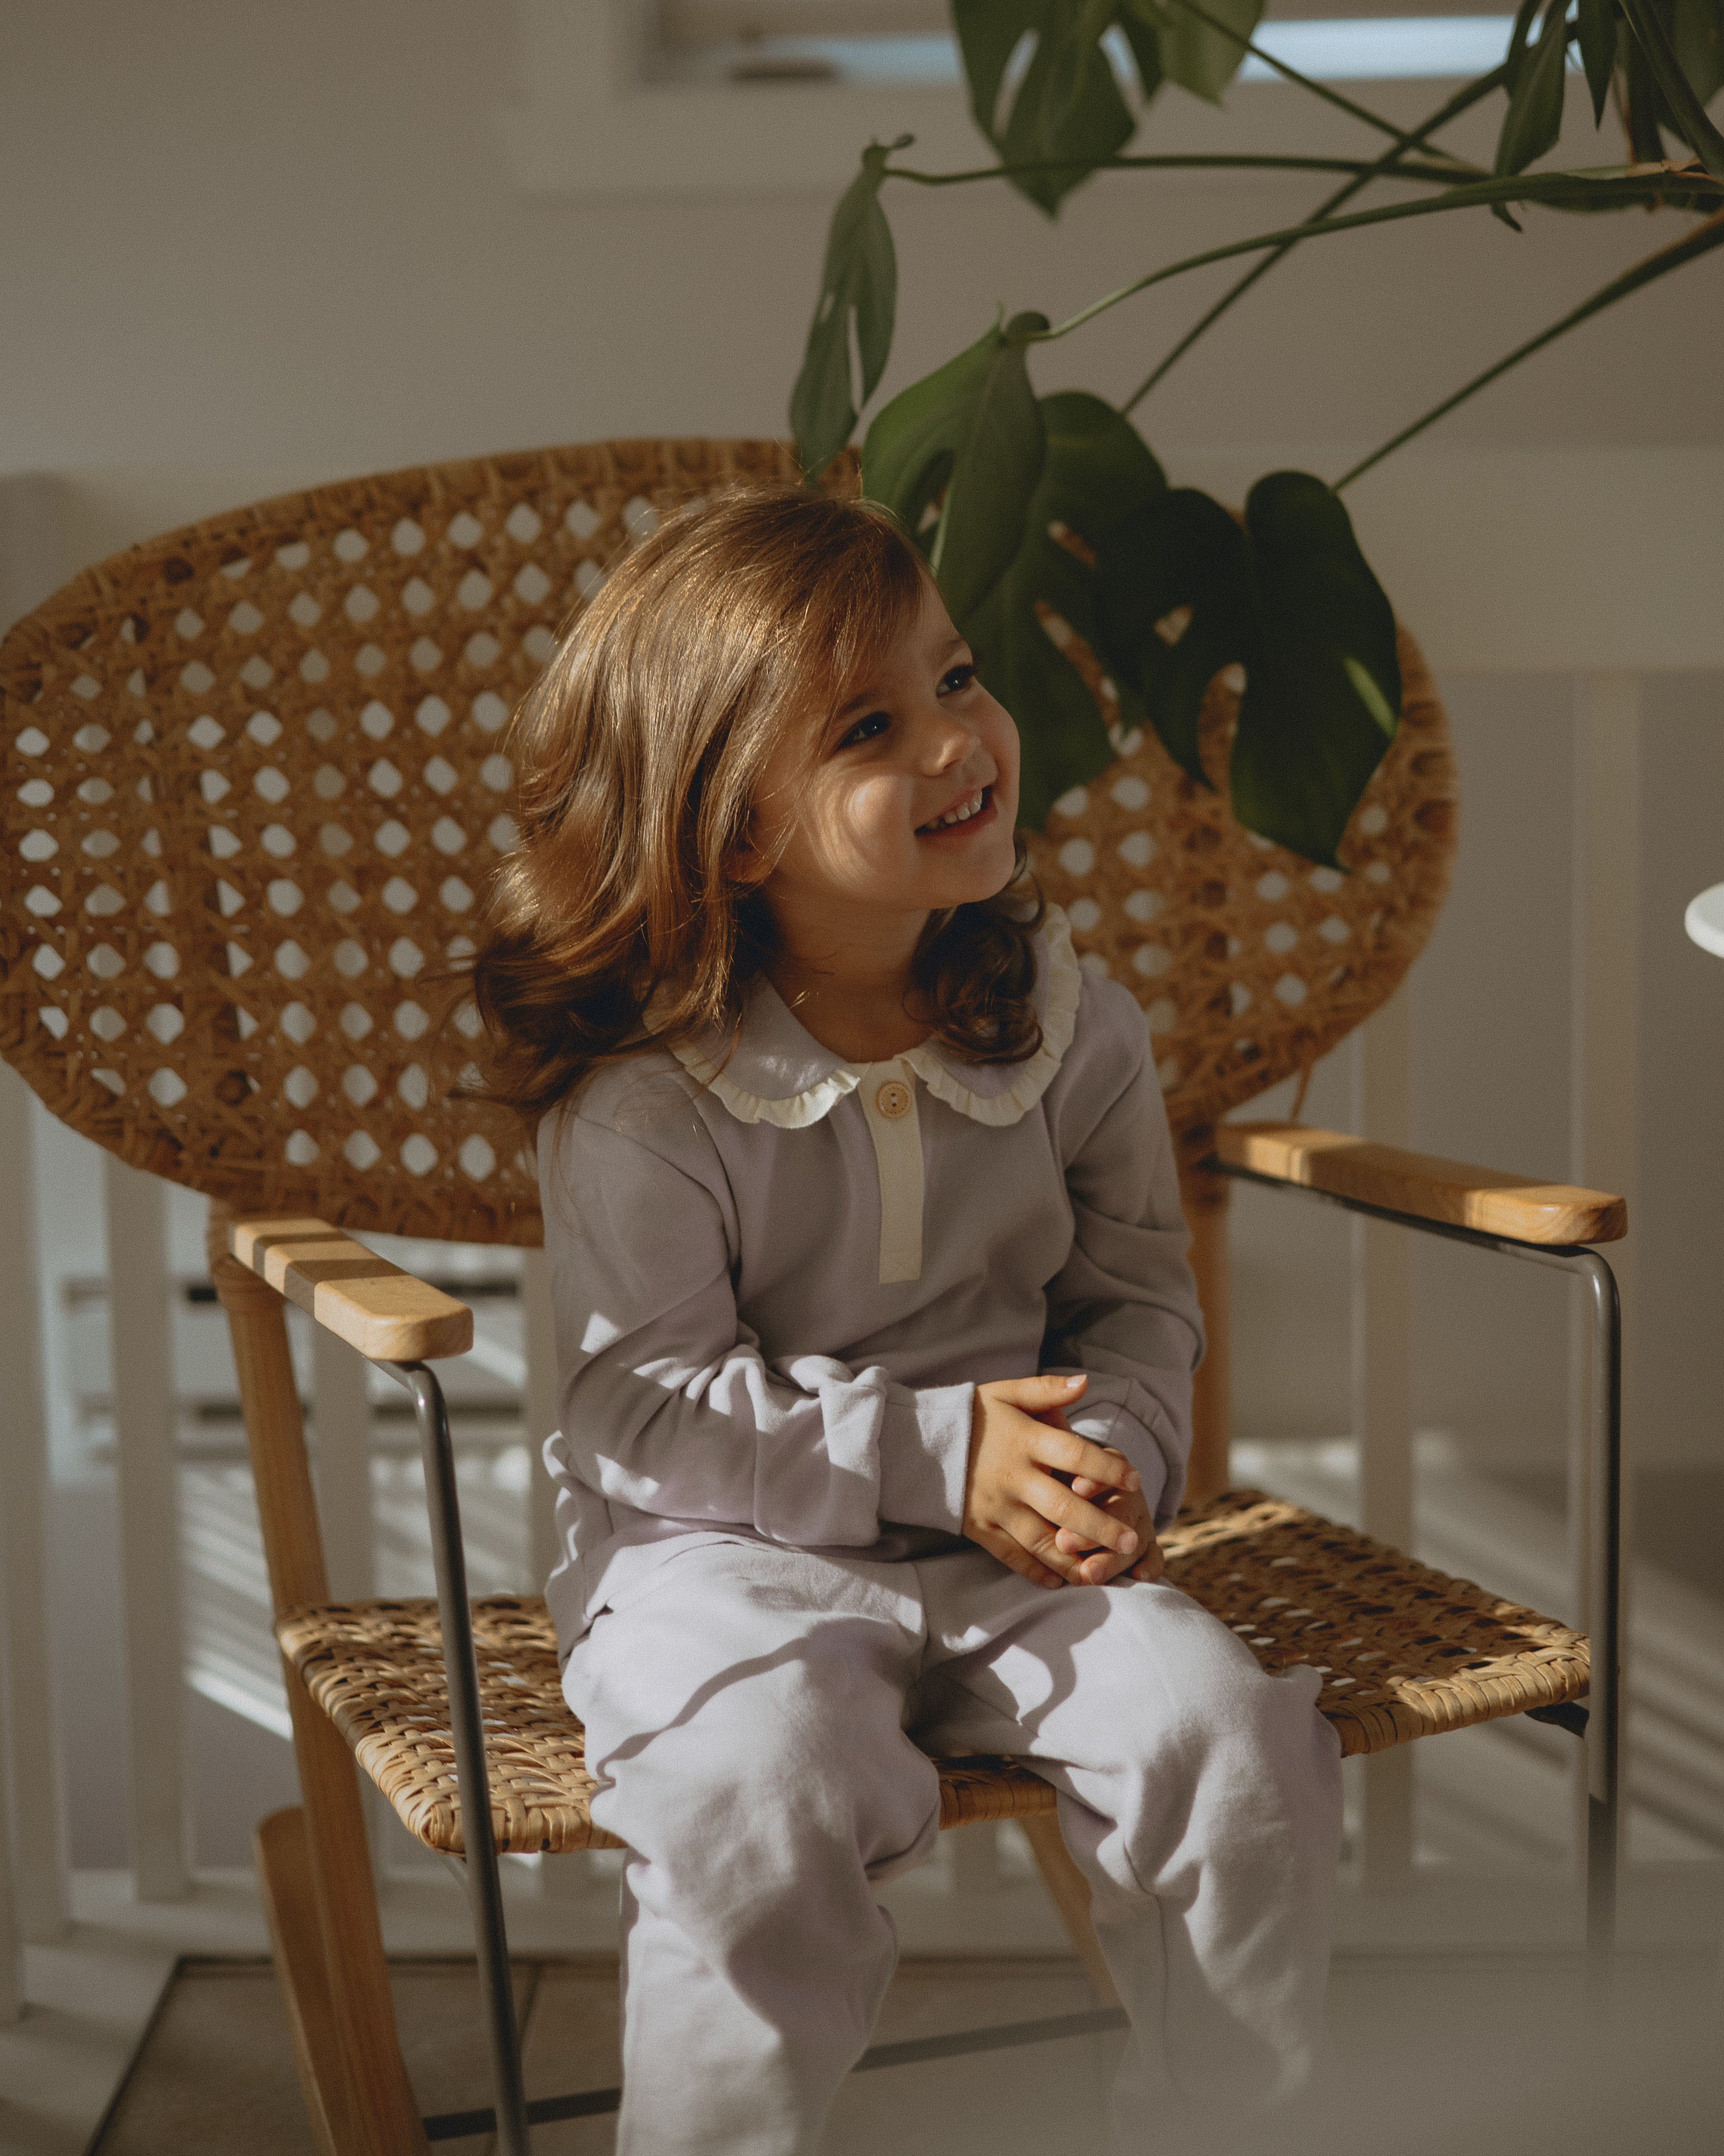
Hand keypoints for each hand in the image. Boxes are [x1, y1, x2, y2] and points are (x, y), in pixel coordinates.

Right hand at [963, 1374, 1143, 1589]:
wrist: (918, 1443)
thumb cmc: (973, 1415)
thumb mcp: (1006, 1393)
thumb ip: (1046, 1391)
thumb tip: (1085, 1383)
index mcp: (1023, 1440)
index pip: (1073, 1453)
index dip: (1106, 1467)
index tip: (1136, 1479)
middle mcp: (1012, 1476)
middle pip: (1062, 1506)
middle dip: (1099, 1526)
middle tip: (1131, 1541)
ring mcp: (995, 1506)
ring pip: (1039, 1540)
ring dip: (1073, 1558)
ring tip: (1103, 1572)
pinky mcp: (980, 1527)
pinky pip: (1011, 1556)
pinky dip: (1036, 1571)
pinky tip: (1060, 1581)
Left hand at [1055, 1449, 1164, 1586]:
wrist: (1084, 1487)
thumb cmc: (1054, 1480)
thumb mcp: (1052, 1472)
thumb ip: (1050, 1481)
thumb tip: (1043, 1500)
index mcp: (1102, 1466)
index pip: (1105, 1472)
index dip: (1094, 1481)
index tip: (1077, 1489)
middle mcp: (1125, 1491)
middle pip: (1120, 1509)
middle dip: (1092, 1529)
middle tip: (1064, 1543)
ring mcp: (1139, 1518)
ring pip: (1135, 1537)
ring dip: (1112, 1557)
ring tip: (1089, 1573)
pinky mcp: (1147, 1542)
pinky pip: (1154, 1555)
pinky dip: (1150, 1566)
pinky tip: (1138, 1576)